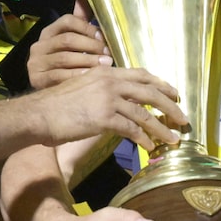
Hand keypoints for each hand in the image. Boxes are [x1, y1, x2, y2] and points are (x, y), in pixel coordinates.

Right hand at [26, 64, 187, 154]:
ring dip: (162, 128)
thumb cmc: (55, 104)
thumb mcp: (82, 87)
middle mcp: (110, 82)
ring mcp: (108, 99)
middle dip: (170, 106)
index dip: (160, 84)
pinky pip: (132, 129)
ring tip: (173, 139)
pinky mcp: (104, 118)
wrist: (38, 114)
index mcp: (105, 72)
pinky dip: (144, 139)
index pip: (141, 74)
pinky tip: (149, 147)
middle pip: (150, 92)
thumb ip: (101, 89)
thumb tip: (117, 100)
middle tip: (183, 118)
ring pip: (144, 113)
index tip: (173, 93)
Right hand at [29, 4, 109, 91]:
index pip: (67, 21)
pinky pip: (59, 76)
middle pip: (67, 39)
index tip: (103, 38)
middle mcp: (38, 46)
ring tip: (105, 66)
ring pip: (64, 58)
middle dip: (91, 46)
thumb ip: (80, 20)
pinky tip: (91, 79)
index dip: (87, 28)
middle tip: (108, 54)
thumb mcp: (72, 41)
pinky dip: (77, 77)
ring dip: (88, 62)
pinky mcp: (36, 80)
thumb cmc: (66, 64)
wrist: (47, 94)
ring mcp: (35, 63)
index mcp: (48, 32)